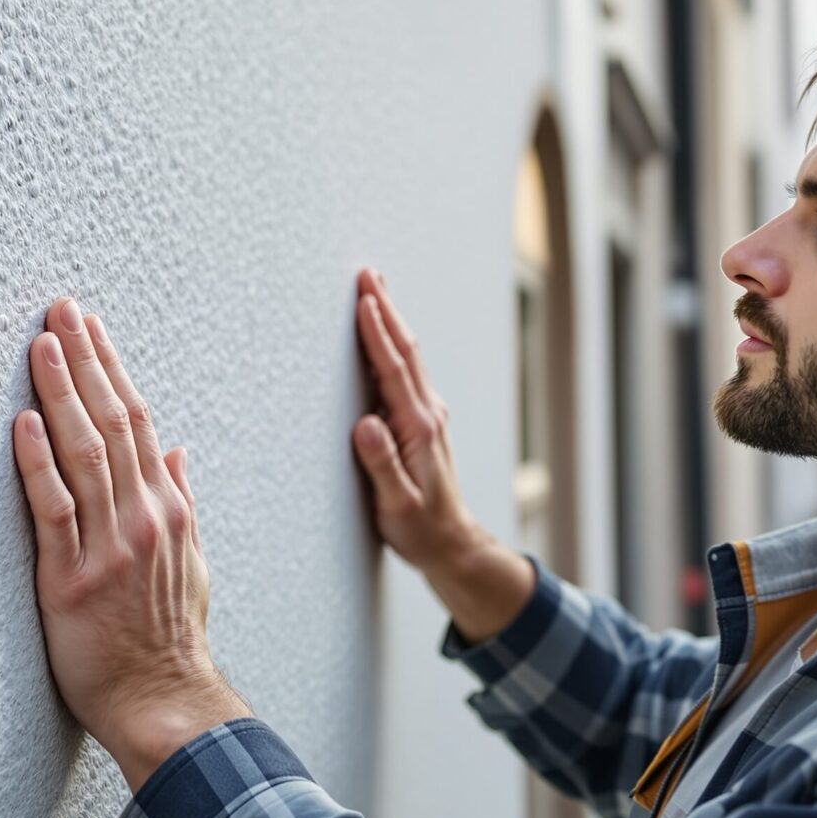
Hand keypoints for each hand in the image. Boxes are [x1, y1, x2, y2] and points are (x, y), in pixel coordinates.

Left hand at [12, 297, 249, 791]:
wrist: (165, 702)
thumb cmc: (171, 638)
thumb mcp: (191, 561)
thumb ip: (181, 499)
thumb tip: (176, 448)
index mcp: (168, 507)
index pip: (138, 419)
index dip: (110, 367)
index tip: (89, 325)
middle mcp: (142, 517)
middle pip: (113, 421)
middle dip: (84, 359)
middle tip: (59, 309)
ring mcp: (109, 547)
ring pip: (85, 453)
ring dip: (61, 393)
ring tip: (40, 344)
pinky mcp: (72, 581)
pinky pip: (55, 512)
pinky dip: (39, 465)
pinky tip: (22, 425)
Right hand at [352, 269, 533, 644]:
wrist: (452, 543)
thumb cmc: (420, 528)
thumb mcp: (397, 505)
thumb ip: (381, 465)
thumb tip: (365, 424)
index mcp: (418, 427)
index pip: (394, 370)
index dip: (377, 334)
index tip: (364, 300)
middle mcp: (426, 413)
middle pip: (404, 351)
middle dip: (385, 310)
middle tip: (368, 274)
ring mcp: (426, 415)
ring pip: (407, 357)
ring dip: (390, 321)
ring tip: (374, 290)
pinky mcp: (421, 422)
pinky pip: (405, 373)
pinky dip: (392, 345)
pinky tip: (384, 336)